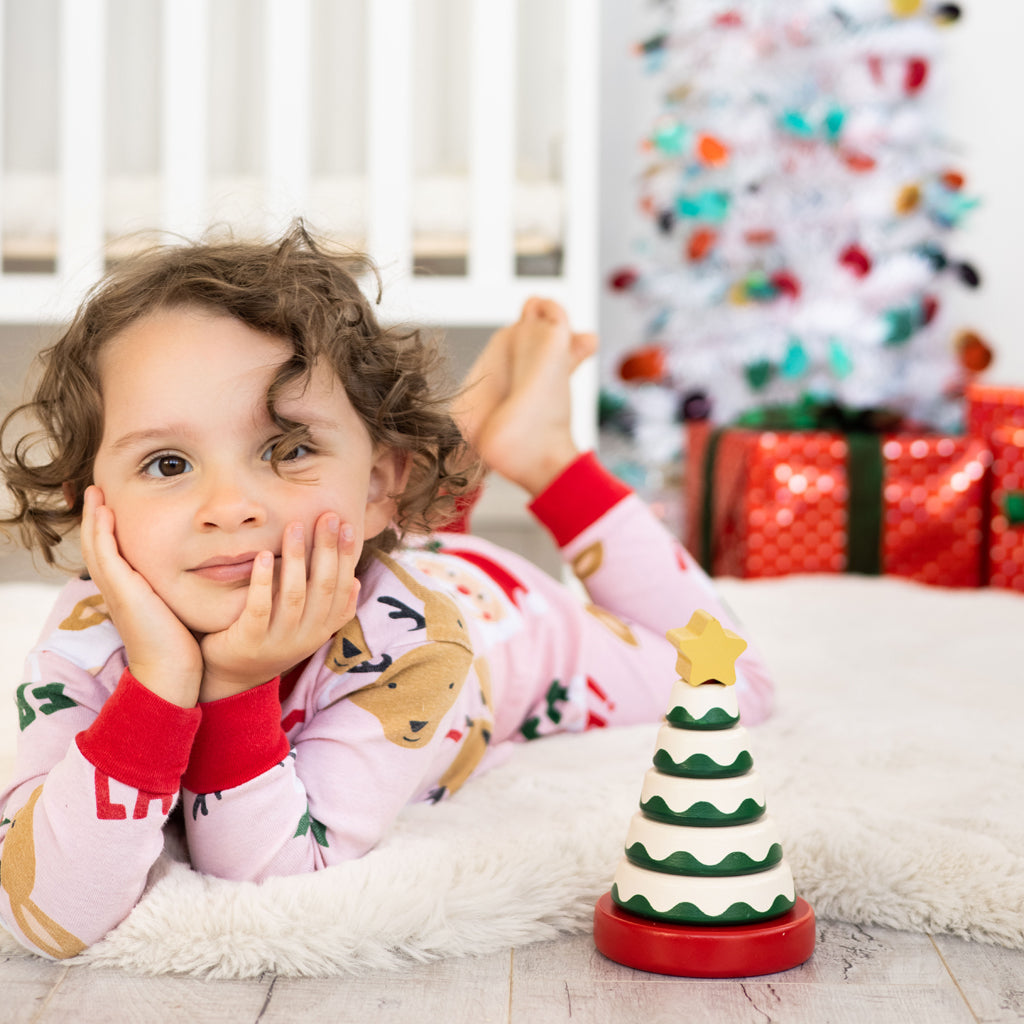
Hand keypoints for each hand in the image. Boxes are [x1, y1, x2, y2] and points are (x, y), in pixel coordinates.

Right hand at [80, 486, 203, 706]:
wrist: (171, 671)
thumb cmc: (179, 643)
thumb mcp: (175, 608)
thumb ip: (178, 590)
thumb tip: (200, 573)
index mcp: (127, 592)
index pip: (111, 553)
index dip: (108, 530)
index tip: (112, 506)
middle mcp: (116, 589)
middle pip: (96, 545)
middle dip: (95, 517)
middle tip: (96, 491)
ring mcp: (116, 589)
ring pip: (95, 545)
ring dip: (94, 517)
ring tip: (96, 493)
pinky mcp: (122, 591)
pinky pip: (106, 554)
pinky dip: (102, 531)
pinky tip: (105, 512)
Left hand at [198, 513, 359, 701]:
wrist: (234, 678)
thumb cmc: (271, 638)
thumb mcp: (306, 625)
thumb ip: (328, 606)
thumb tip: (356, 580)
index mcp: (323, 628)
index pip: (343, 587)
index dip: (346, 555)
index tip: (346, 525)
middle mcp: (307, 636)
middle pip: (323, 587)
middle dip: (327, 549)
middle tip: (326, 516)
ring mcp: (280, 641)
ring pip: (295, 595)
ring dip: (297, 558)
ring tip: (294, 527)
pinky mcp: (251, 642)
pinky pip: (260, 608)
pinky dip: (263, 581)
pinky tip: (262, 556)